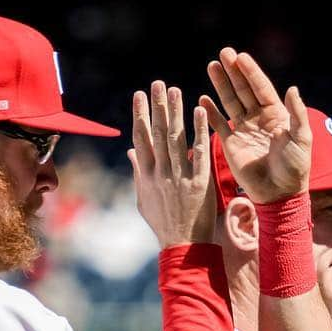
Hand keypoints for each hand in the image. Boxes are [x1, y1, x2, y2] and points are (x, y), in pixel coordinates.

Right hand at [129, 81, 214, 247]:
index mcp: (147, 176)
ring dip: (175, 112)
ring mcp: (180, 177)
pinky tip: (200, 111)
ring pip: (176, 139)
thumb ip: (139, 173)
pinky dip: (200, 131)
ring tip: (176, 91)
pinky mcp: (200, 183)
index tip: (139, 95)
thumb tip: (131, 151)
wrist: (183, 246)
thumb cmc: (164, 224)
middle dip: (156, 107)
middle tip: (157, 84)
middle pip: (157, 134)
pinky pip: (199, 153)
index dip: (139, 115)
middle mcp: (161, 173)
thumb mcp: (144, 200)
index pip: (141, 139)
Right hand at [200, 48, 310, 203]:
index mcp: (276, 115)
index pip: (261, 88)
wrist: (279, 193)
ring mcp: (244, 130)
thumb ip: (296, 113)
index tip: (241, 56)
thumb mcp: (301, 138)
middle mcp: (259, 119)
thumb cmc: (294, 167)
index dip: (251, 72)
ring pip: (230, 102)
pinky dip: (210, 112)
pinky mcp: (231, 144)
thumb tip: (292, 88)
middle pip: (244, 90)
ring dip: (221, 85)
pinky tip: (202, 99)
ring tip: (212, 65)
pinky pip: (218, 124)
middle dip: (234, 72)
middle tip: (223, 52)